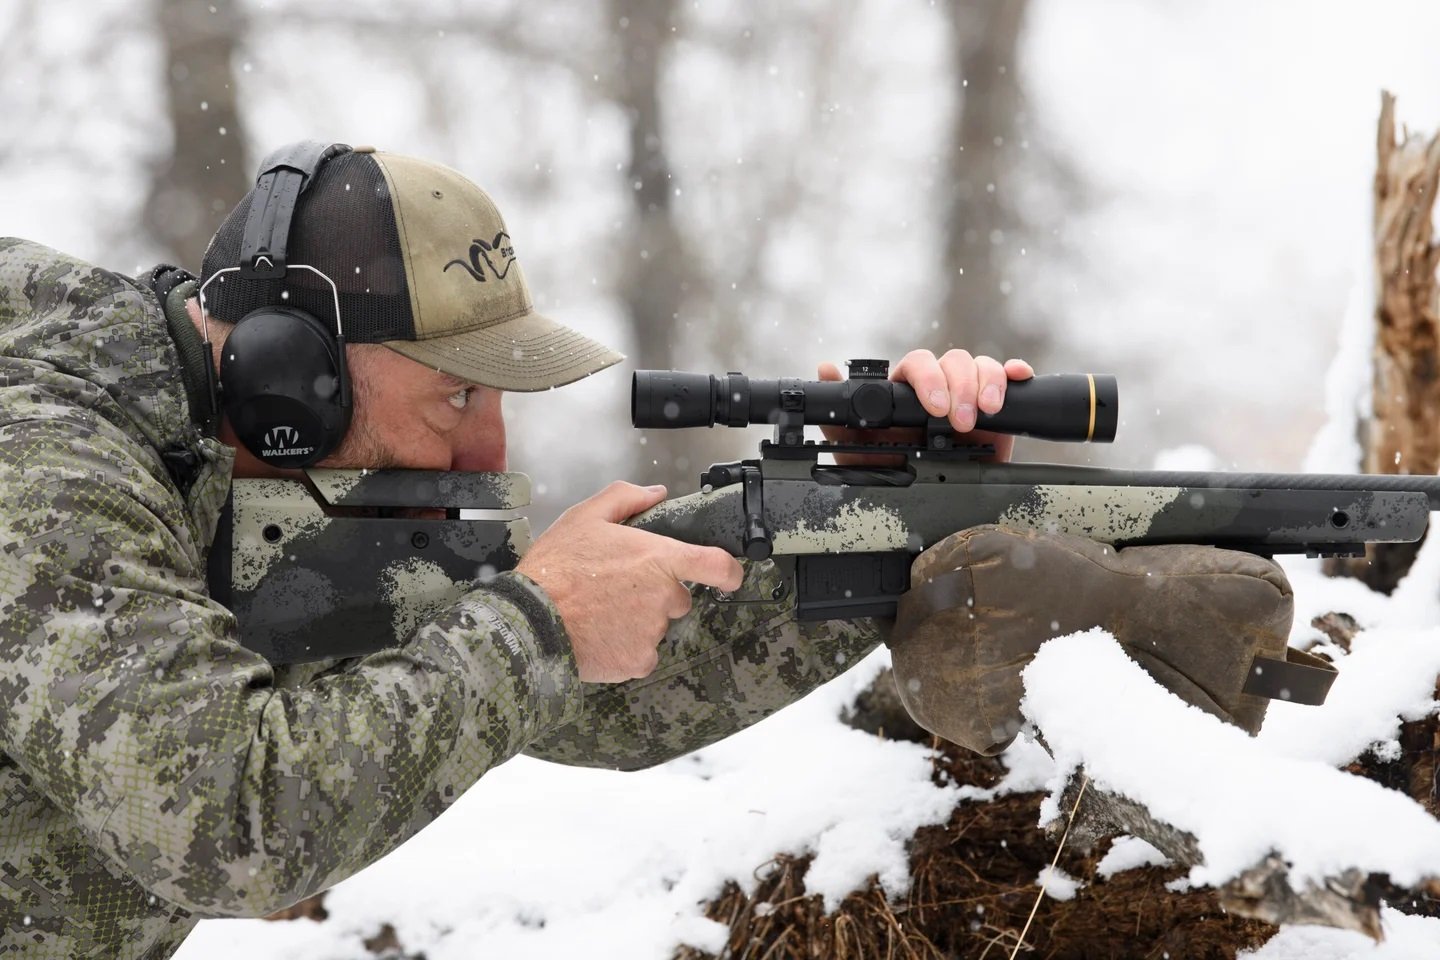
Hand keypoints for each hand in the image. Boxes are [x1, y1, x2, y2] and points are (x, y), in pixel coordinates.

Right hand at [516, 481, 743, 682]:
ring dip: (638, 620)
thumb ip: (625, 499)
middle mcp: (663, 597)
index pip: (715, 565)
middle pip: (678, 597)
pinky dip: (625, 647)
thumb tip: (655, 494)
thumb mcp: (585, 517)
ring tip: (600, 611)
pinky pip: (642, 654)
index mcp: (658, 558)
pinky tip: (599, 634)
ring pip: (657, 626)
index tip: (729, 575)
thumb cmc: (555, 568)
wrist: (530, 620)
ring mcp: (653, 632)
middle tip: (617, 589)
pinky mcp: (638, 661)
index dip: (730, 571)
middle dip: (656, 594)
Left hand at [817, 349, 1034, 462]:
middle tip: (960, 422)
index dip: (928, 379)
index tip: (934, 407)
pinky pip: (1007, 377)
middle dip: (959, 388)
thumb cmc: (890, 475)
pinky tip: (1019, 378)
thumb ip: (839, 417)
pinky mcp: (995, 408)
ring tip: (984, 415)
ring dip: (985, 385)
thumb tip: (824, 371)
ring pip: (981, 365)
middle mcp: (938, 387)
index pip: (918, 366)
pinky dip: (1013, 373)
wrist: (926, 511)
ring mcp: (967, 394)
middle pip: (953, 361)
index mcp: (906, 392)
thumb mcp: (858, 451)